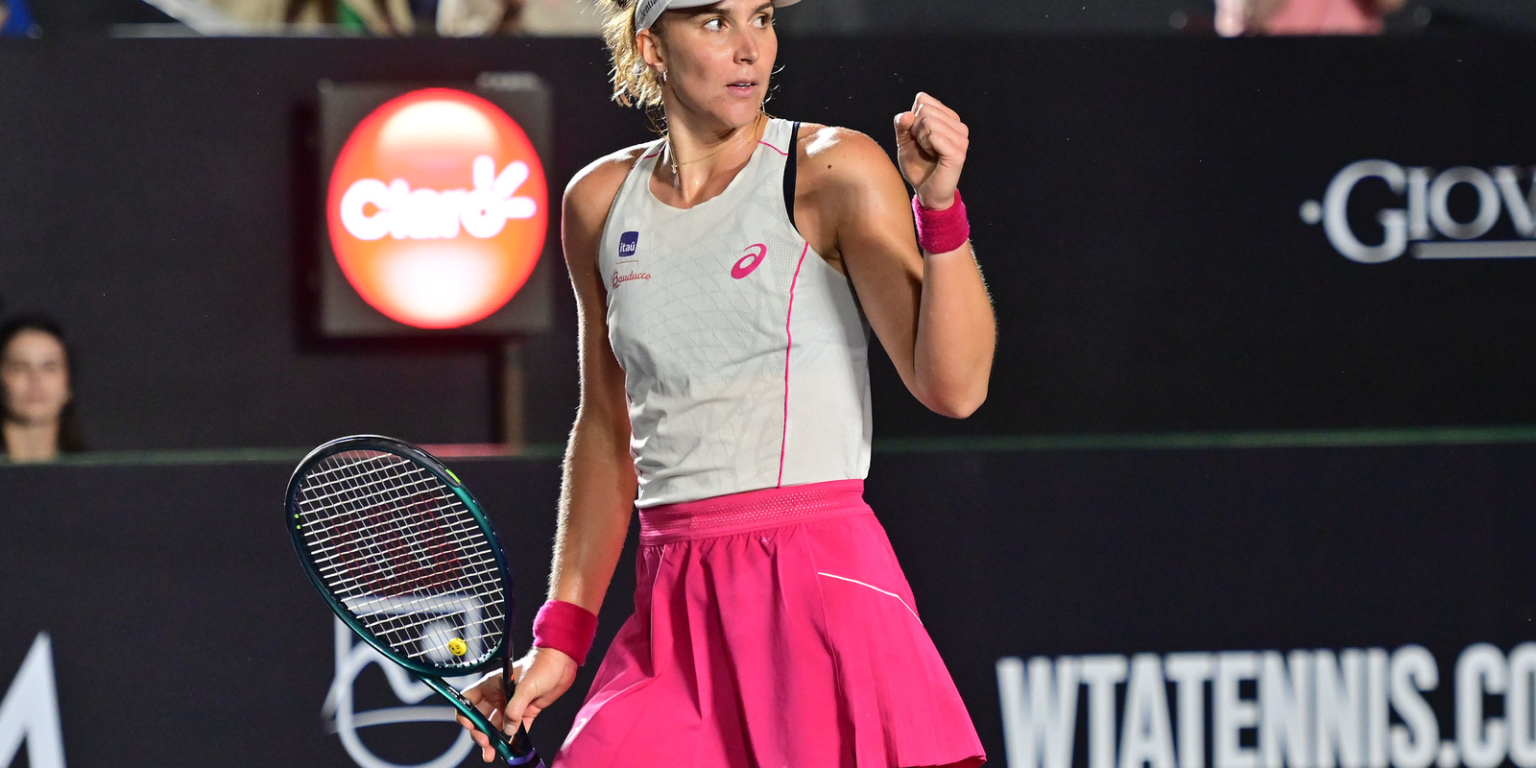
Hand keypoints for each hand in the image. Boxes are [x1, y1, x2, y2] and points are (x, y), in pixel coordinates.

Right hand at [456, 647, 579, 762]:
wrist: (562, 663)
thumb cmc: (542, 665)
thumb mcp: (526, 686)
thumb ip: (515, 708)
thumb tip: (508, 729)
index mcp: (492, 685)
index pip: (469, 700)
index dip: (465, 714)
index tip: (470, 726)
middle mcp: (498, 696)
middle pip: (481, 718)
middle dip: (480, 733)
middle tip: (485, 744)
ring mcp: (512, 705)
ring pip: (497, 727)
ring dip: (493, 741)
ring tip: (491, 754)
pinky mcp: (526, 712)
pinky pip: (516, 729)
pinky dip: (512, 740)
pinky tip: (510, 750)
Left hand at [893, 93, 969, 210]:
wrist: (926, 192)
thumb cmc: (917, 166)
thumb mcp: (904, 141)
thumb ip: (902, 124)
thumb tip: (907, 114)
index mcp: (949, 118)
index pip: (923, 99)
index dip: (912, 118)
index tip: (918, 137)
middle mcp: (959, 125)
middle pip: (924, 109)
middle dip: (915, 129)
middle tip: (923, 147)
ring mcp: (961, 137)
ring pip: (928, 121)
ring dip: (921, 139)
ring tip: (929, 153)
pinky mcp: (958, 151)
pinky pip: (933, 136)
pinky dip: (926, 146)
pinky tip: (933, 157)